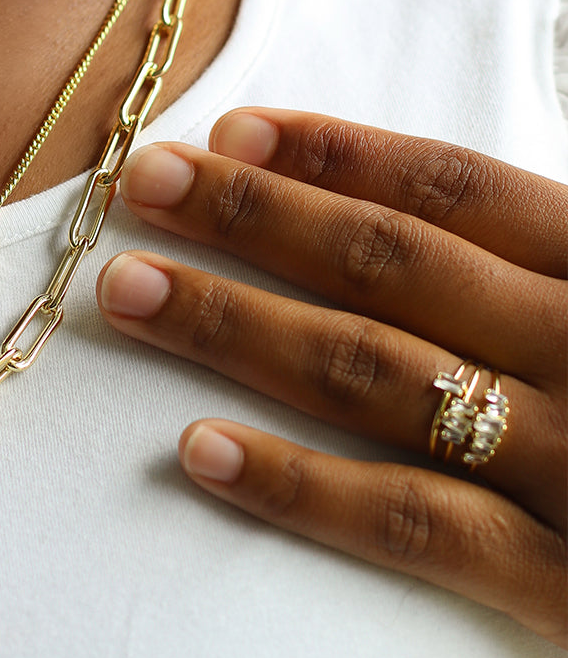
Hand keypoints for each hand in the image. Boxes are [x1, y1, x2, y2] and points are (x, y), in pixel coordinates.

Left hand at [97, 110, 566, 646]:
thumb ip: (548, 258)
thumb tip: (411, 203)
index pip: (454, 190)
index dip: (333, 152)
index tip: (230, 129)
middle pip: (392, 265)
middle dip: (256, 215)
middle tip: (144, 181)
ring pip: (380, 376)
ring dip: (241, 324)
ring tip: (130, 290)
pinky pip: (419, 528)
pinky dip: (303, 488)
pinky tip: (200, 451)